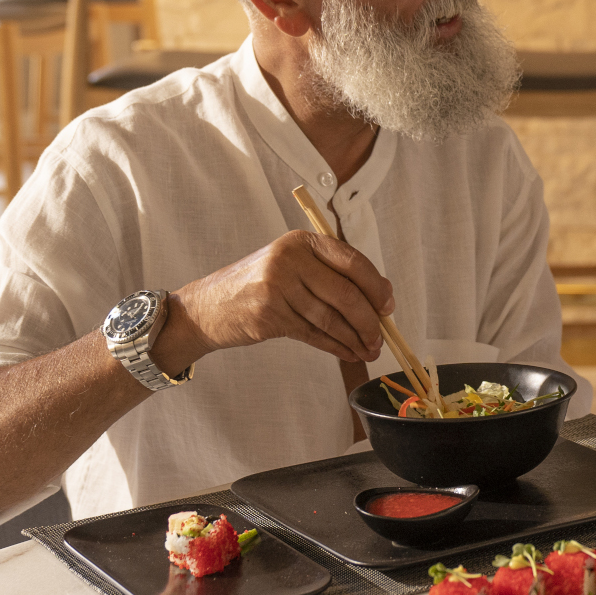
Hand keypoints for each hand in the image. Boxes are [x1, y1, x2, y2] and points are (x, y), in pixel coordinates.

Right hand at [154, 232, 390, 373]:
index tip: (389, 306)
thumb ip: (330, 274)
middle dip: (369, 319)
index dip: (376, 286)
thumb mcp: (291, 266)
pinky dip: (335, 347)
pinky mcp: (268, 316)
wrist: (206, 308)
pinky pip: (313, 335)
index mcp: (301, 241)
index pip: (352, 261)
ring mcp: (276, 287)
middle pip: (345, 293)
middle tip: (382, 337)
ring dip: (355, 339)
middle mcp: (289, 259)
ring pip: (331, 318)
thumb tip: (382, 295)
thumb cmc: (257, 286)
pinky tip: (348, 353)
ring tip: (369, 350)